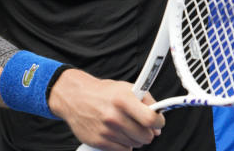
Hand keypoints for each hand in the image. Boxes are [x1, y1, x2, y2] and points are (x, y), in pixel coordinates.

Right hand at [48, 68, 163, 150]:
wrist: (76, 97)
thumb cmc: (103, 93)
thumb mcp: (126, 88)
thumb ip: (147, 102)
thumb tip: (158, 125)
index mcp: (123, 99)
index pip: (150, 119)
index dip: (158, 122)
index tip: (157, 122)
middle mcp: (114, 116)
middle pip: (146, 136)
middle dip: (147, 132)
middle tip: (141, 125)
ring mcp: (106, 131)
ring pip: (135, 144)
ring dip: (135, 138)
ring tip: (125, 126)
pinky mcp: (99, 142)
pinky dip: (124, 144)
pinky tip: (118, 133)